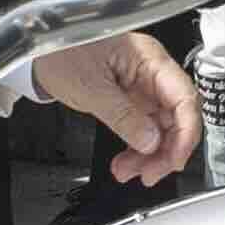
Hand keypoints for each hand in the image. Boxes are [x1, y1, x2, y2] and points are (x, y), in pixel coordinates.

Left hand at [37, 29, 201, 185]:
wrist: (40, 50)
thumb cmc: (62, 51)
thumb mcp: (91, 88)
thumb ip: (123, 116)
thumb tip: (150, 141)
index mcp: (149, 59)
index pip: (184, 98)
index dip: (185, 133)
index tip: (174, 160)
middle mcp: (151, 72)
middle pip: (176, 118)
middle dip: (165, 151)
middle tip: (148, 174)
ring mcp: (142, 87)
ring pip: (160, 128)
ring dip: (149, 155)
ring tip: (128, 171)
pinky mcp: (131, 99)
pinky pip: (143, 128)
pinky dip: (137, 148)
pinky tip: (126, 162)